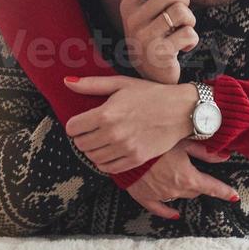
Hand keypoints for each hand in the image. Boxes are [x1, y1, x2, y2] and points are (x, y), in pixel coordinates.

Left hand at [63, 75, 196, 172]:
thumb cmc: (151, 94)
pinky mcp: (135, 159)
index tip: (80, 122)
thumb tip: (67, 82)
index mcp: (106, 114)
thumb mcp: (121, 83)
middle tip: (90, 131)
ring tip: (100, 140)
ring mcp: (125, 148)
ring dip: (92, 150)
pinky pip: (108, 168)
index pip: (73, 128)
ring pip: (92, 157)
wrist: (181, 110)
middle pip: (81, 144)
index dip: (74, 124)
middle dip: (82, 137)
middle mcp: (113, 134)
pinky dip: (104, 161)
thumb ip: (91, 84)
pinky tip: (110, 150)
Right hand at [119, 0, 197, 84]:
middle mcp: (132, 20)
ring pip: (182, 11)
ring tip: (183, 29)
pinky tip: (184, 46)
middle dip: (184, 0)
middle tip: (181, 13)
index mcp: (127, 6)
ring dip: (190, 20)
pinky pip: (189, 33)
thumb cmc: (150, 39)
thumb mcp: (137, 17)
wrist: (151, 77)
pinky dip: (192, 40)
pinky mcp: (160, 53)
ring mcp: (145, 37)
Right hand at [125, 141, 240, 219]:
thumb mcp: (183, 142)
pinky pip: (159, 209)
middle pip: (195, 191)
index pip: (212, 188)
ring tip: (180, 178)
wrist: (124, 148)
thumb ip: (205, 152)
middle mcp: (176, 190)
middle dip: (198, 183)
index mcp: (188, 178)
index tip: (234, 196)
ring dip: (182, 189)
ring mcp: (160, 196)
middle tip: (196, 171)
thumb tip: (225, 156)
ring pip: (179, 196)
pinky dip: (168, 211)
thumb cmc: (156, 141)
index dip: (225, 192)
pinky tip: (174, 213)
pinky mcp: (144, 197)